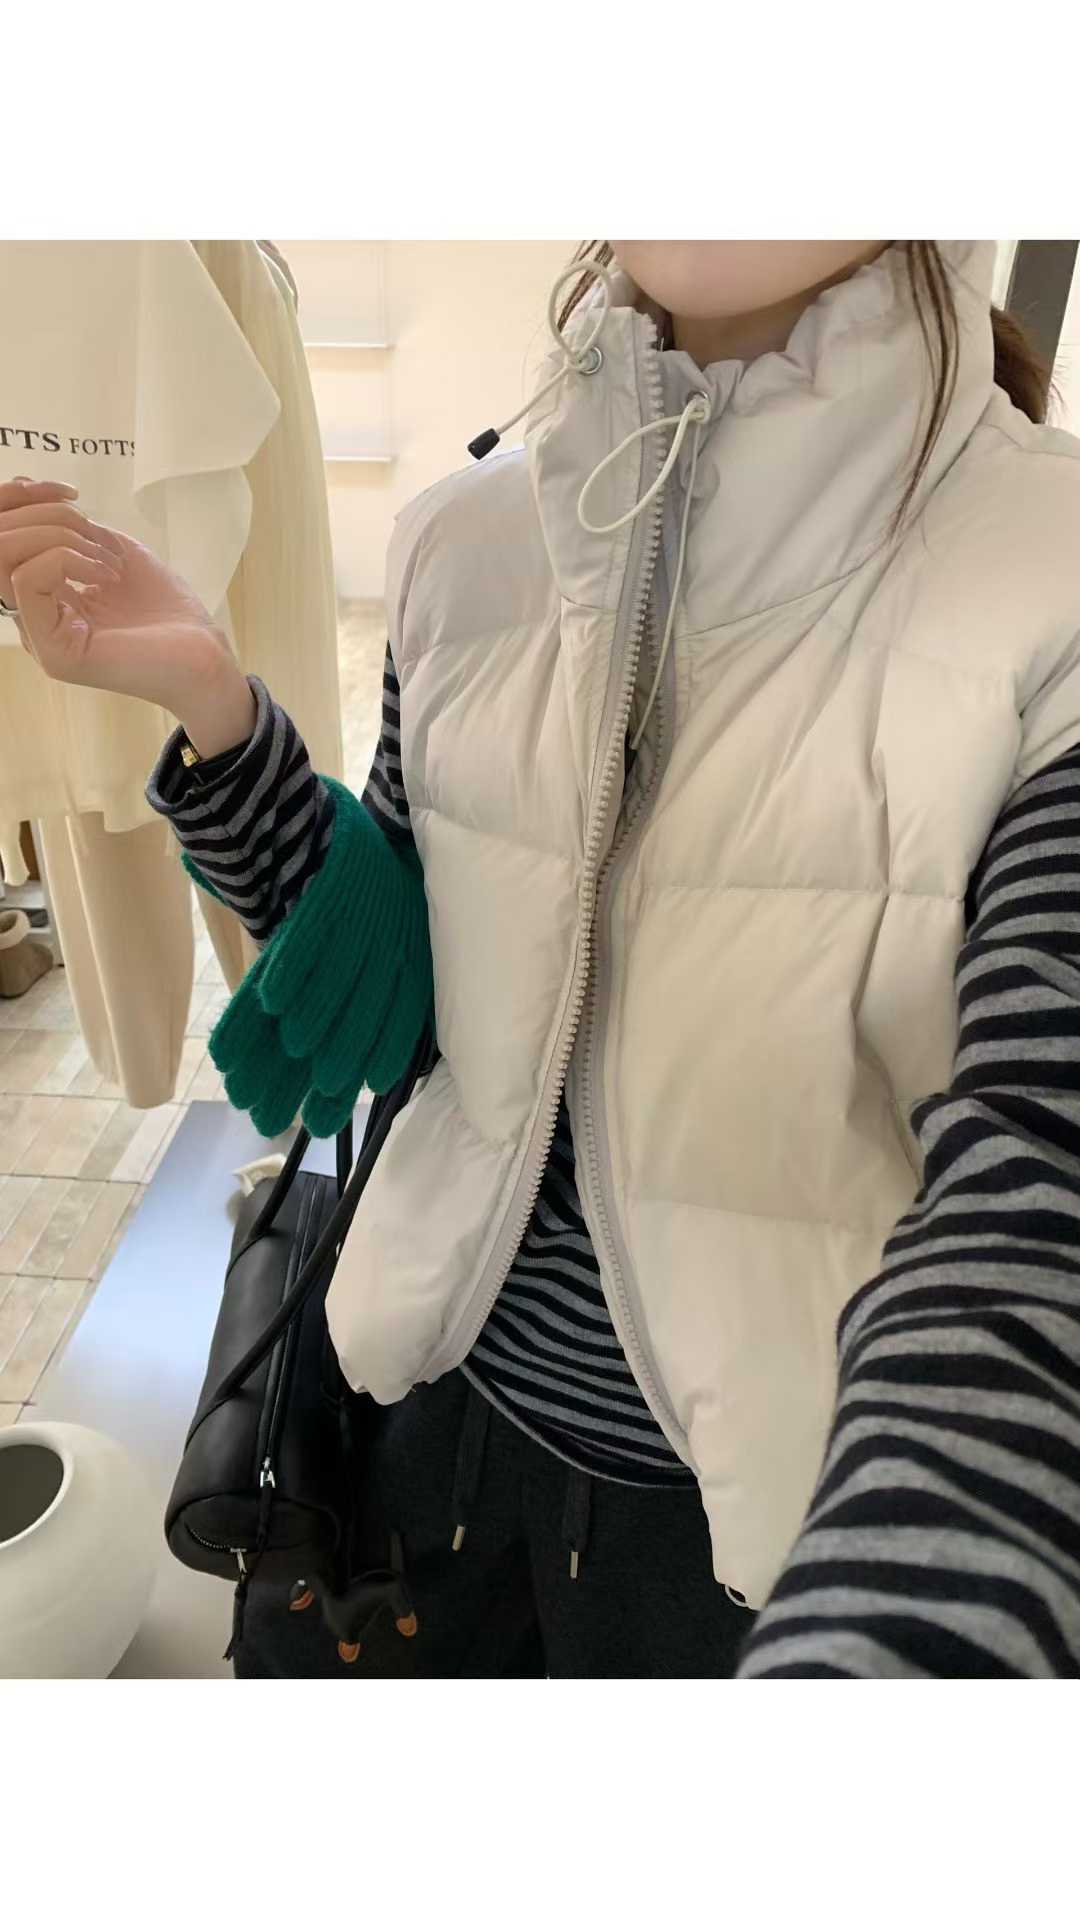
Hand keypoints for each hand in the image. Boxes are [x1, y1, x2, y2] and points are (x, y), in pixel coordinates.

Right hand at [0, 476, 255, 755]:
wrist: (204, 655)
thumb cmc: (166, 609)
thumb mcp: (111, 549)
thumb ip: (69, 527)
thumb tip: (25, 487)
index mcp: (41, 595)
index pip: (2, 537)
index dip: (20, 499)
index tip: (69, 492)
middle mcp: (31, 616)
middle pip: (0, 541)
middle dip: (46, 514)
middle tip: (96, 533)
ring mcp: (39, 637)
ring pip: (6, 555)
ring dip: (60, 536)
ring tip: (108, 560)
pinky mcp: (54, 651)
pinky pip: (28, 580)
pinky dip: (67, 559)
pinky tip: (107, 574)